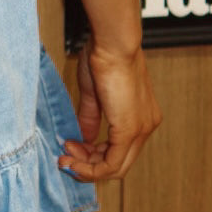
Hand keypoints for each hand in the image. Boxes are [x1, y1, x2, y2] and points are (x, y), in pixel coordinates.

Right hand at [59, 41, 160, 182]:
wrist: (113, 44)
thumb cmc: (104, 56)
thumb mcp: (94, 93)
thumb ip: (90, 118)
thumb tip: (83, 139)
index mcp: (141, 116)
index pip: (120, 150)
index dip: (93, 156)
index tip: (70, 148)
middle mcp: (146, 126)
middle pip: (118, 164)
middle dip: (88, 165)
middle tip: (65, 158)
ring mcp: (141, 130)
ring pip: (116, 167)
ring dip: (87, 167)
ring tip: (66, 157)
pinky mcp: (130, 130)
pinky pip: (112, 163)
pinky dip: (90, 166)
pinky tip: (73, 157)